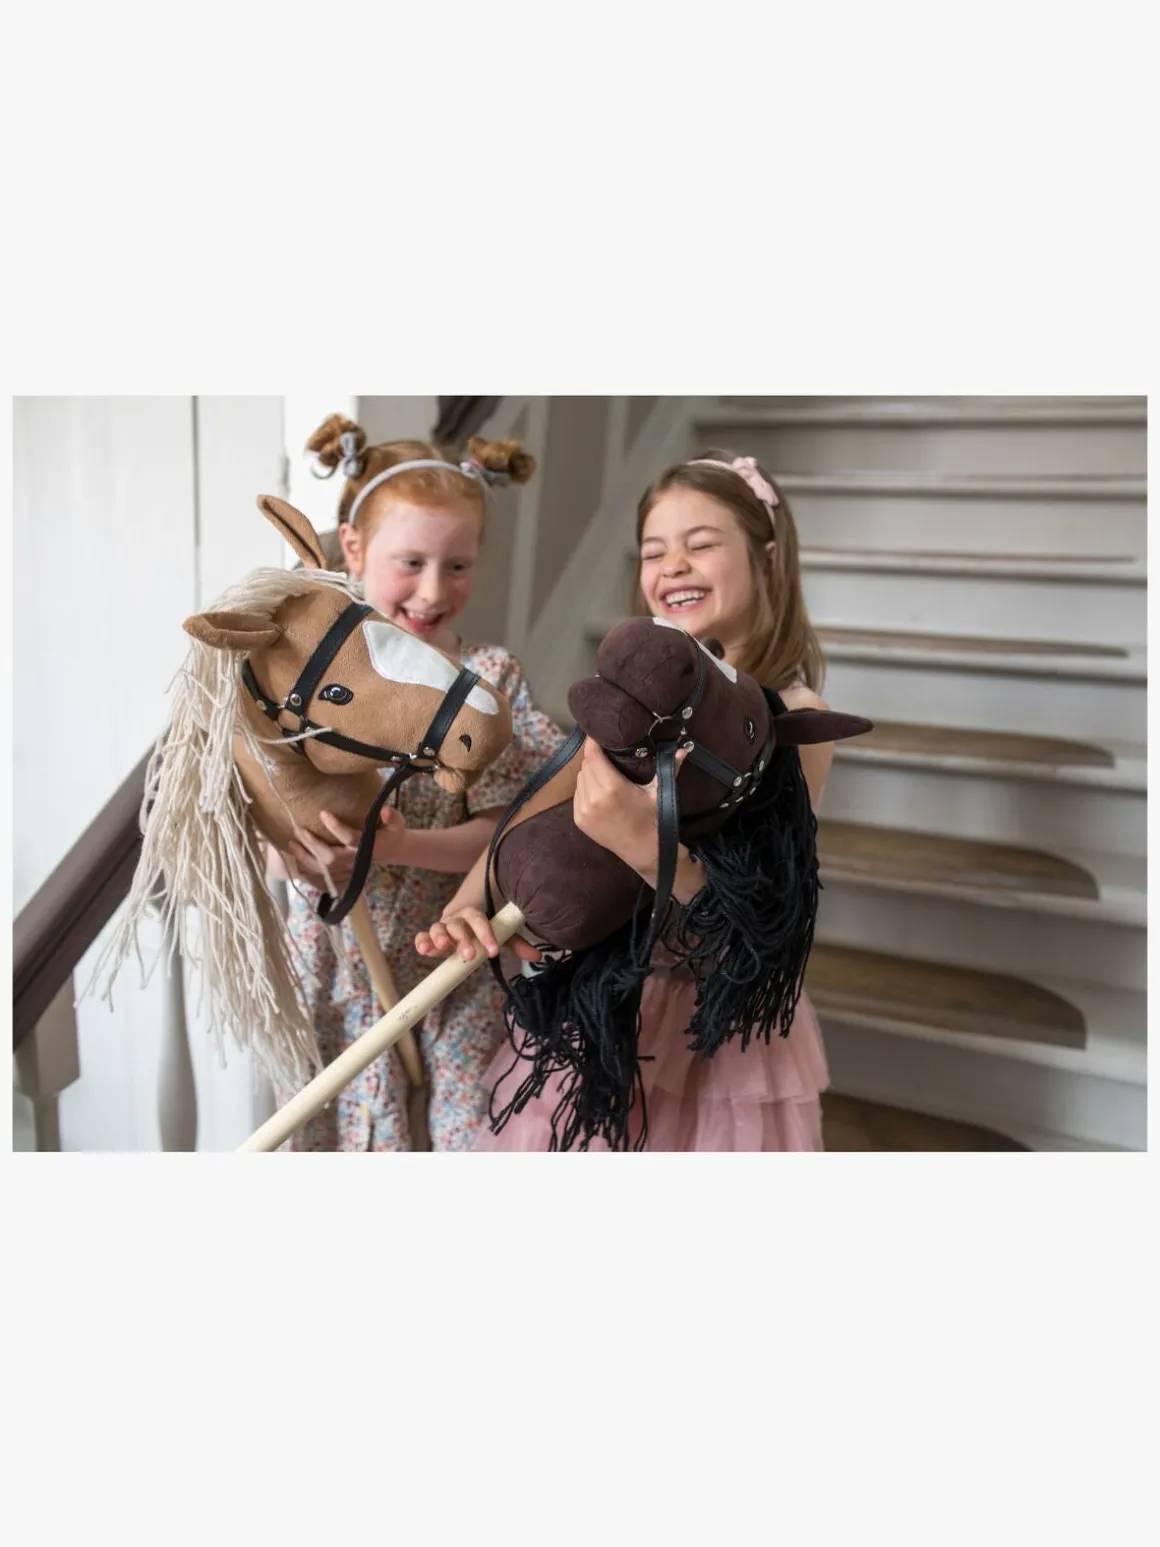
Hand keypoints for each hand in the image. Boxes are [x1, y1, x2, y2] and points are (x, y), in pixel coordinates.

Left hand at [285, 806, 407, 890]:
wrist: (390, 850)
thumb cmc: (390, 832)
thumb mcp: (397, 822)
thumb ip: (392, 817)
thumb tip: (383, 810)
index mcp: (370, 846)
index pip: (350, 838)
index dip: (336, 827)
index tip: (323, 813)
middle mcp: (356, 859)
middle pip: (330, 857)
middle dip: (313, 844)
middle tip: (299, 829)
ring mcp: (347, 867)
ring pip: (322, 868)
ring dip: (305, 857)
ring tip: (292, 843)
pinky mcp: (340, 870)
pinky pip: (319, 874)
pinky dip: (305, 866)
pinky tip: (294, 854)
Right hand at [415, 905, 542, 965]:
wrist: (466, 903)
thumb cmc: (484, 924)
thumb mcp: (500, 931)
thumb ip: (515, 942)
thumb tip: (537, 957)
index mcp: (474, 912)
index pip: (479, 919)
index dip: (485, 934)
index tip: (493, 951)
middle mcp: (457, 917)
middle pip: (458, 925)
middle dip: (463, 940)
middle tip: (469, 954)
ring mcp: (443, 926)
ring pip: (438, 928)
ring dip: (439, 937)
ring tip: (443, 948)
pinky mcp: (432, 936)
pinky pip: (423, 936)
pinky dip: (422, 941)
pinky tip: (423, 950)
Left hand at [572, 737, 688, 876]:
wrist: (643, 850)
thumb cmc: (652, 818)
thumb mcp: (659, 792)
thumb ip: (670, 767)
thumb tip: (684, 748)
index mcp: (612, 788)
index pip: (593, 755)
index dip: (593, 742)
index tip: (597, 734)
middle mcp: (593, 798)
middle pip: (586, 765)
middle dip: (594, 758)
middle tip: (606, 755)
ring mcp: (584, 810)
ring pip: (580, 779)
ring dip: (589, 773)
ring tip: (603, 773)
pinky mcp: (579, 820)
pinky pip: (577, 794)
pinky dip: (585, 789)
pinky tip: (598, 791)